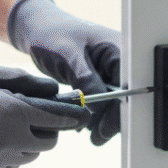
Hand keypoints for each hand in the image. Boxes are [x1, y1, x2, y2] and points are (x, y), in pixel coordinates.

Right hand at [0, 62, 89, 167]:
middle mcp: (7, 143)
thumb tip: (52, 89)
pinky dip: (5, 156)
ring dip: (24, 144)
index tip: (76, 114)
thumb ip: (22, 80)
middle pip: (46, 144)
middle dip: (45, 131)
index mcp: (12, 114)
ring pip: (27, 158)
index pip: (57, 121)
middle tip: (31, 117)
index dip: (70, 116)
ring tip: (3, 126)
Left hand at [7, 0, 120, 145]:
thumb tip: (99, 106)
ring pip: (114, 102)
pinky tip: (83, 122)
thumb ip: (86, 79)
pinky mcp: (98, 79)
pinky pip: (102, 99)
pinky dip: (94, 112)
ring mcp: (109, 71)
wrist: (37, 29)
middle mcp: (119, 62)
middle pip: (125, 98)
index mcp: (119, 50)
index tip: (105, 128)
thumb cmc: (52, 34)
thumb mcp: (68, 55)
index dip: (120, 110)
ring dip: (102, 118)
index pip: (130, 87)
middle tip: (96, 138)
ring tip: (87, 132)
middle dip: (111, 119)